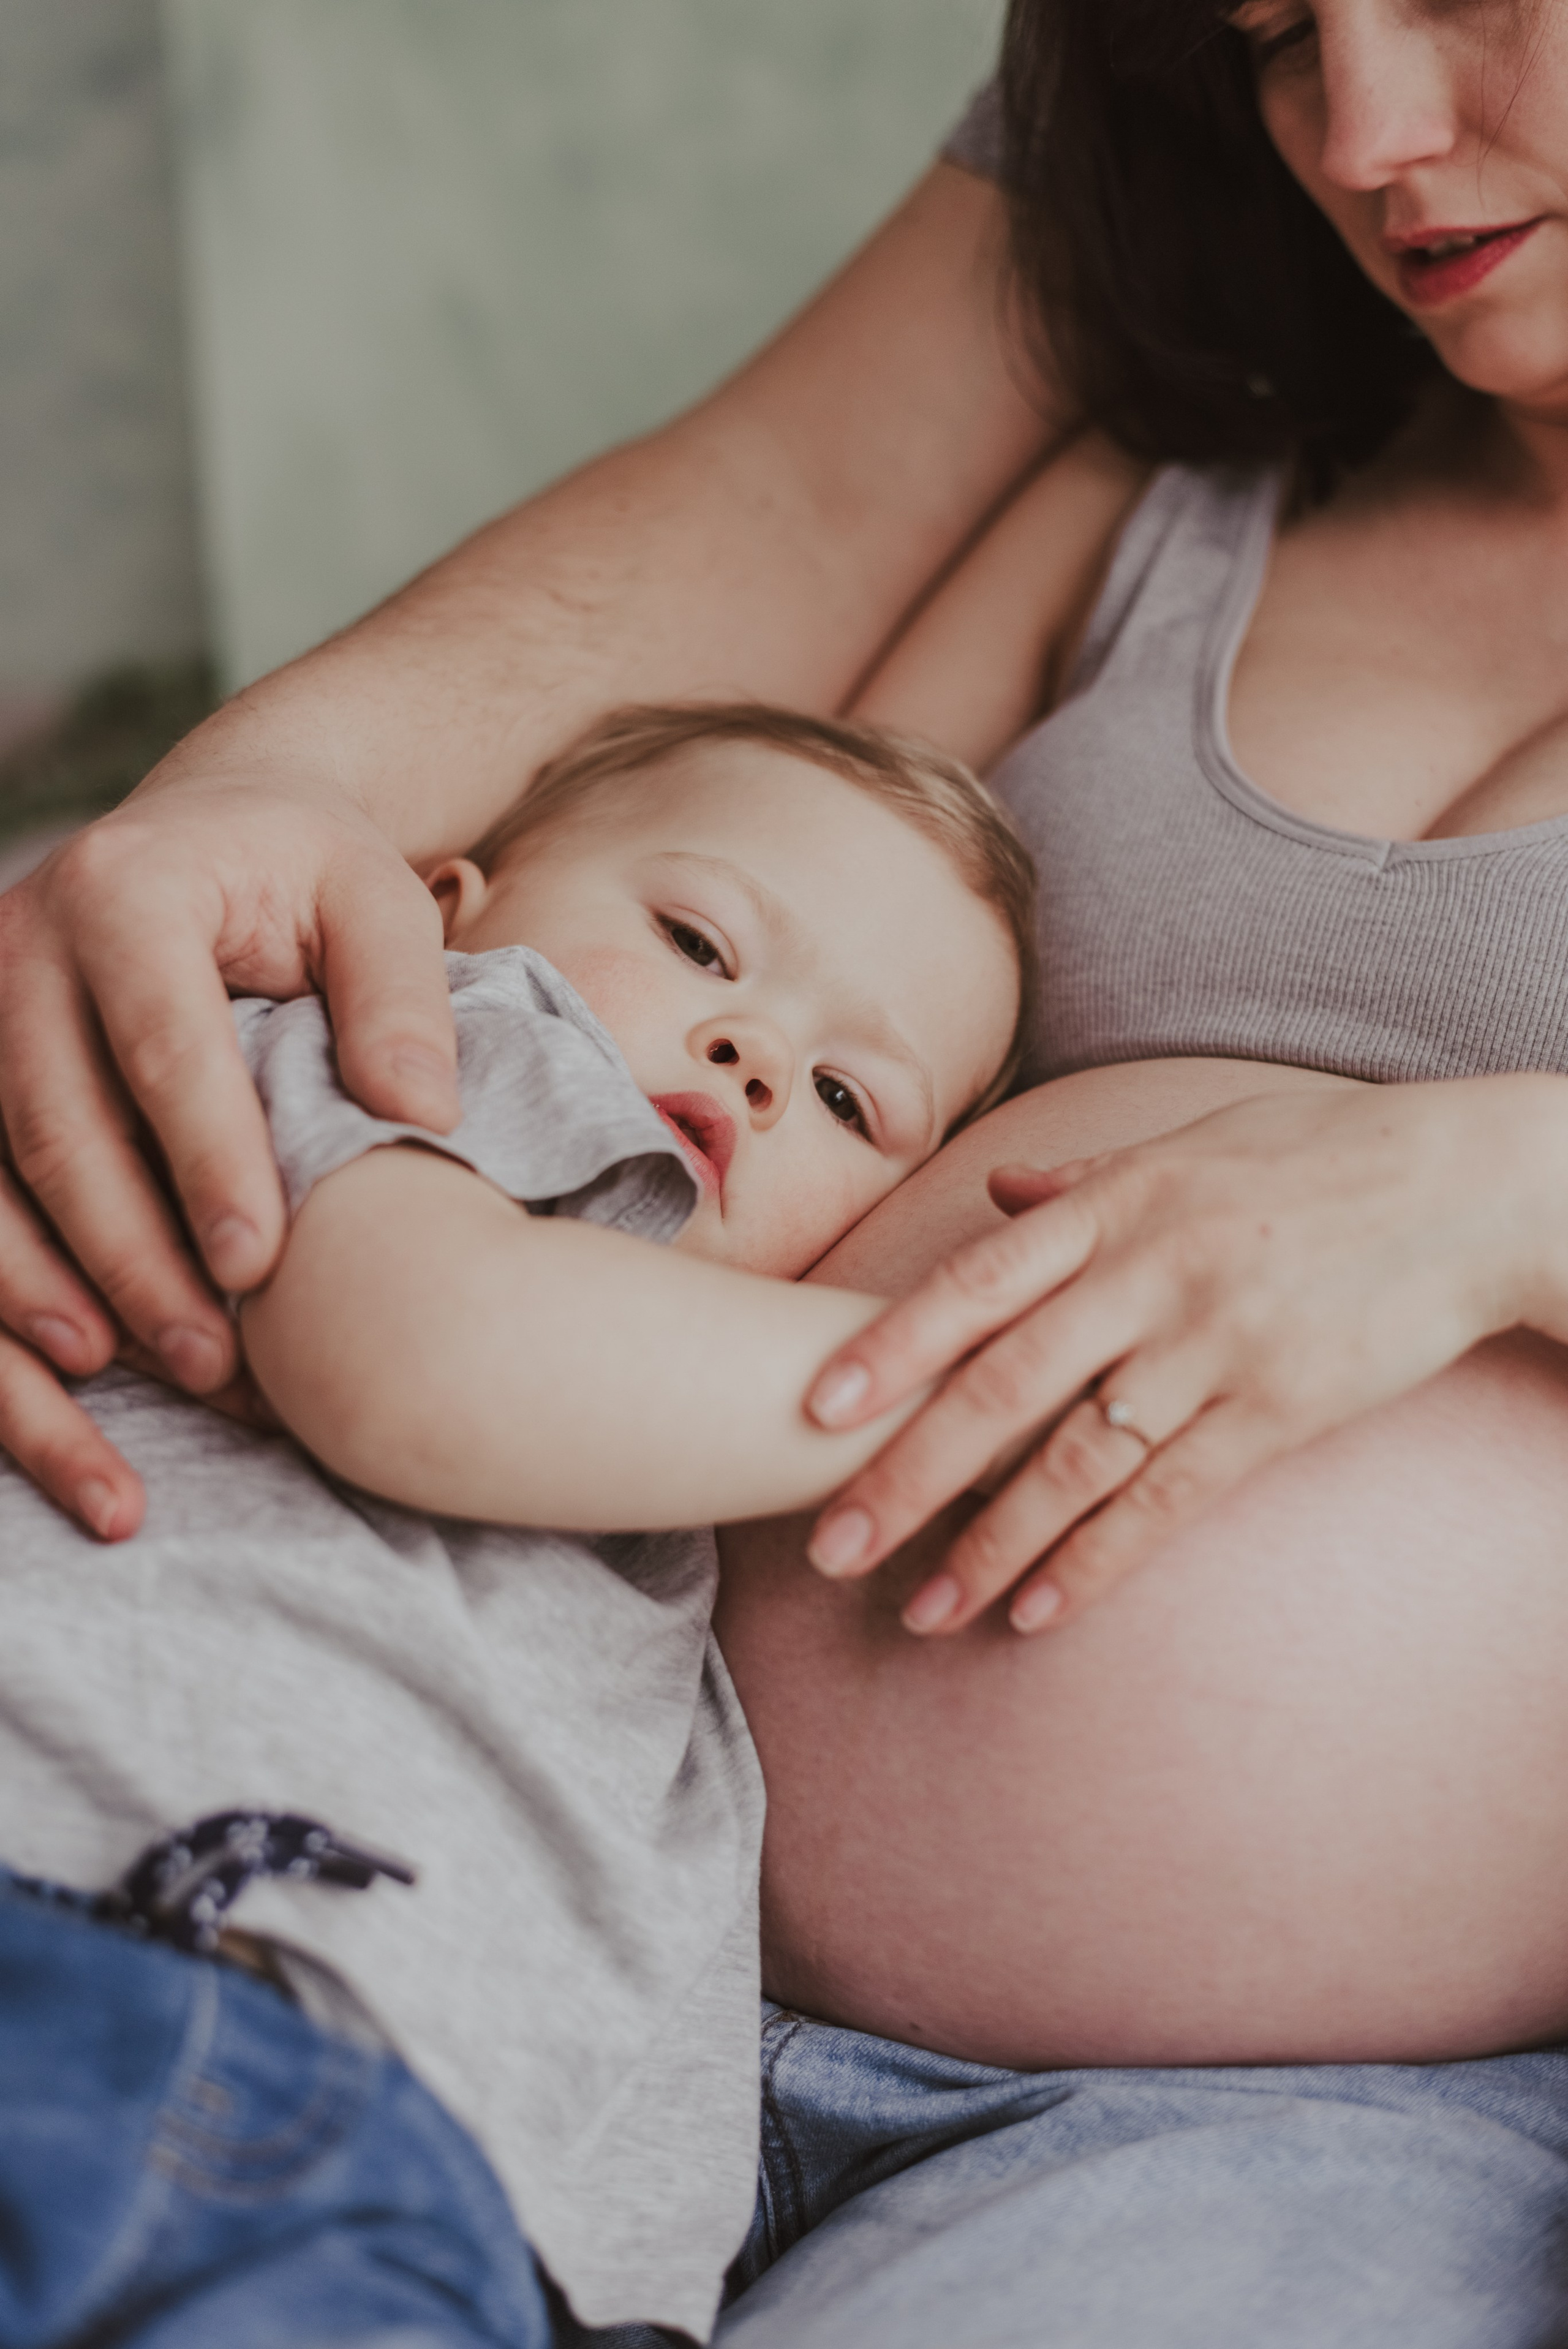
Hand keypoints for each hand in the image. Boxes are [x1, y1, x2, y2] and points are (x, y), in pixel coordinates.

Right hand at [0, 769, 458, 1538]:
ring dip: (49, 1293)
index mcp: (126, 891)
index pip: (162, 1047)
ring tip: (140, 1377)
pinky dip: (13, 1292)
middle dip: (130, 1256)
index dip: (207, 1164)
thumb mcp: (375, 897)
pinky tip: (70, 1370)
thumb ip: (402, 997)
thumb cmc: (305, 873)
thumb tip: (421, 1112)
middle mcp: (22, 949)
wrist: (205, 834)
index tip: (261, 1265)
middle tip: (212, 1358)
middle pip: (56, 1127)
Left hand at [800, 1076, 1567, 1632]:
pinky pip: (1171, 1498)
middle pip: (1003, 1388)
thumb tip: (994, 1191)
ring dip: (990, 1543)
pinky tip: (1038, 1610)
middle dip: (907, 1474)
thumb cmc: (1315, 1156)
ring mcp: (1214, 1345)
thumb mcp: (1188, 1141)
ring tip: (922, 1609)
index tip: (813, 1411)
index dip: (890, 1349)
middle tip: (831, 1547)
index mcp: (1116, 1204)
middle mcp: (1151, 1275)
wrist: (1465, 1188)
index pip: (976, 1283)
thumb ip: (1083, 1182)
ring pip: (1077, 1460)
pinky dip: (1100, 1559)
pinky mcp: (1278, 1410)